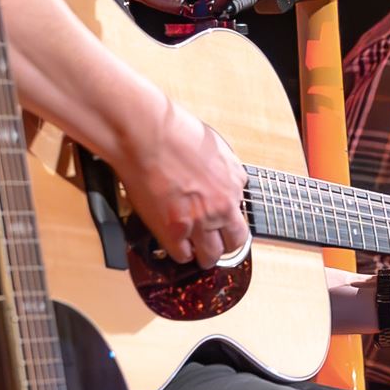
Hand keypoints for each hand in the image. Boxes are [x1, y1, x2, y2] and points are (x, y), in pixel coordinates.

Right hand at [116, 98, 249, 268]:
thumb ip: (227, 171)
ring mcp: (199, 221)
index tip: (224, 227)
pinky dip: (180, 254)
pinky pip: (182, 256)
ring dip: (204, 256)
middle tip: (215, 245)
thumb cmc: (175, 133)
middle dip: (225, 246)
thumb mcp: (217, 148)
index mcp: (235, 184)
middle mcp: (222, 206)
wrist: (147, 136)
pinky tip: (175, 246)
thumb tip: (228, 182)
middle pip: (234, 242)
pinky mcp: (174, 231)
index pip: (243, 215)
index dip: (231, 224)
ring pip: (210, 255)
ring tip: (197, 253)